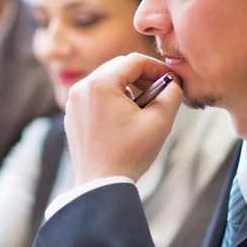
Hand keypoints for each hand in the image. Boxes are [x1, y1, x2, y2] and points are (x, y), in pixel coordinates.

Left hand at [64, 53, 182, 183]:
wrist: (101, 186)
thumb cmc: (130, 154)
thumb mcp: (160, 121)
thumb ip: (172, 93)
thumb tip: (174, 82)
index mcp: (100, 84)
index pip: (134, 61)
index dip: (156, 68)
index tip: (170, 81)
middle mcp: (81, 88)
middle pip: (118, 67)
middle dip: (142, 77)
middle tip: (160, 93)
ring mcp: (73, 102)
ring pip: (107, 81)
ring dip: (128, 88)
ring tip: (144, 108)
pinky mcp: (72, 115)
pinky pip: (96, 96)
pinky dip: (113, 100)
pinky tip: (127, 119)